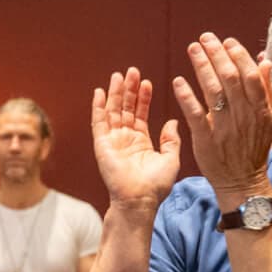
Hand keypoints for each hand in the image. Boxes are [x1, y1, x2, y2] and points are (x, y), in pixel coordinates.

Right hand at [91, 67, 181, 208]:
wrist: (140, 201)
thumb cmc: (156, 187)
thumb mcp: (171, 160)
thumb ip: (171, 140)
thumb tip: (173, 121)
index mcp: (141, 143)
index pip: (140, 114)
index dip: (143, 98)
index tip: (147, 83)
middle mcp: (125, 140)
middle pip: (126, 109)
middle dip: (129, 90)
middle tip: (133, 71)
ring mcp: (113, 142)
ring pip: (113, 111)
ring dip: (115, 93)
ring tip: (119, 75)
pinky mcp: (102, 145)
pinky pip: (98, 122)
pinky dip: (98, 107)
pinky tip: (100, 92)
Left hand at [170, 33, 271, 207]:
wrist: (243, 182)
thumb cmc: (254, 148)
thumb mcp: (267, 120)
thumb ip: (265, 90)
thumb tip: (263, 60)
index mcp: (260, 111)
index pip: (250, 75)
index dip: (238, 55)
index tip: (227, 42)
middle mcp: (244, 118)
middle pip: (229, 78)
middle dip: (217, 54)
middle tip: (205, 38)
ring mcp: (225, 129)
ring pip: (212, 91)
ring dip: (201, 66)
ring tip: (193, 49)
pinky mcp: (206, 141)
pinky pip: (195, 115)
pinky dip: (186, 96)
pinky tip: (178, 81)